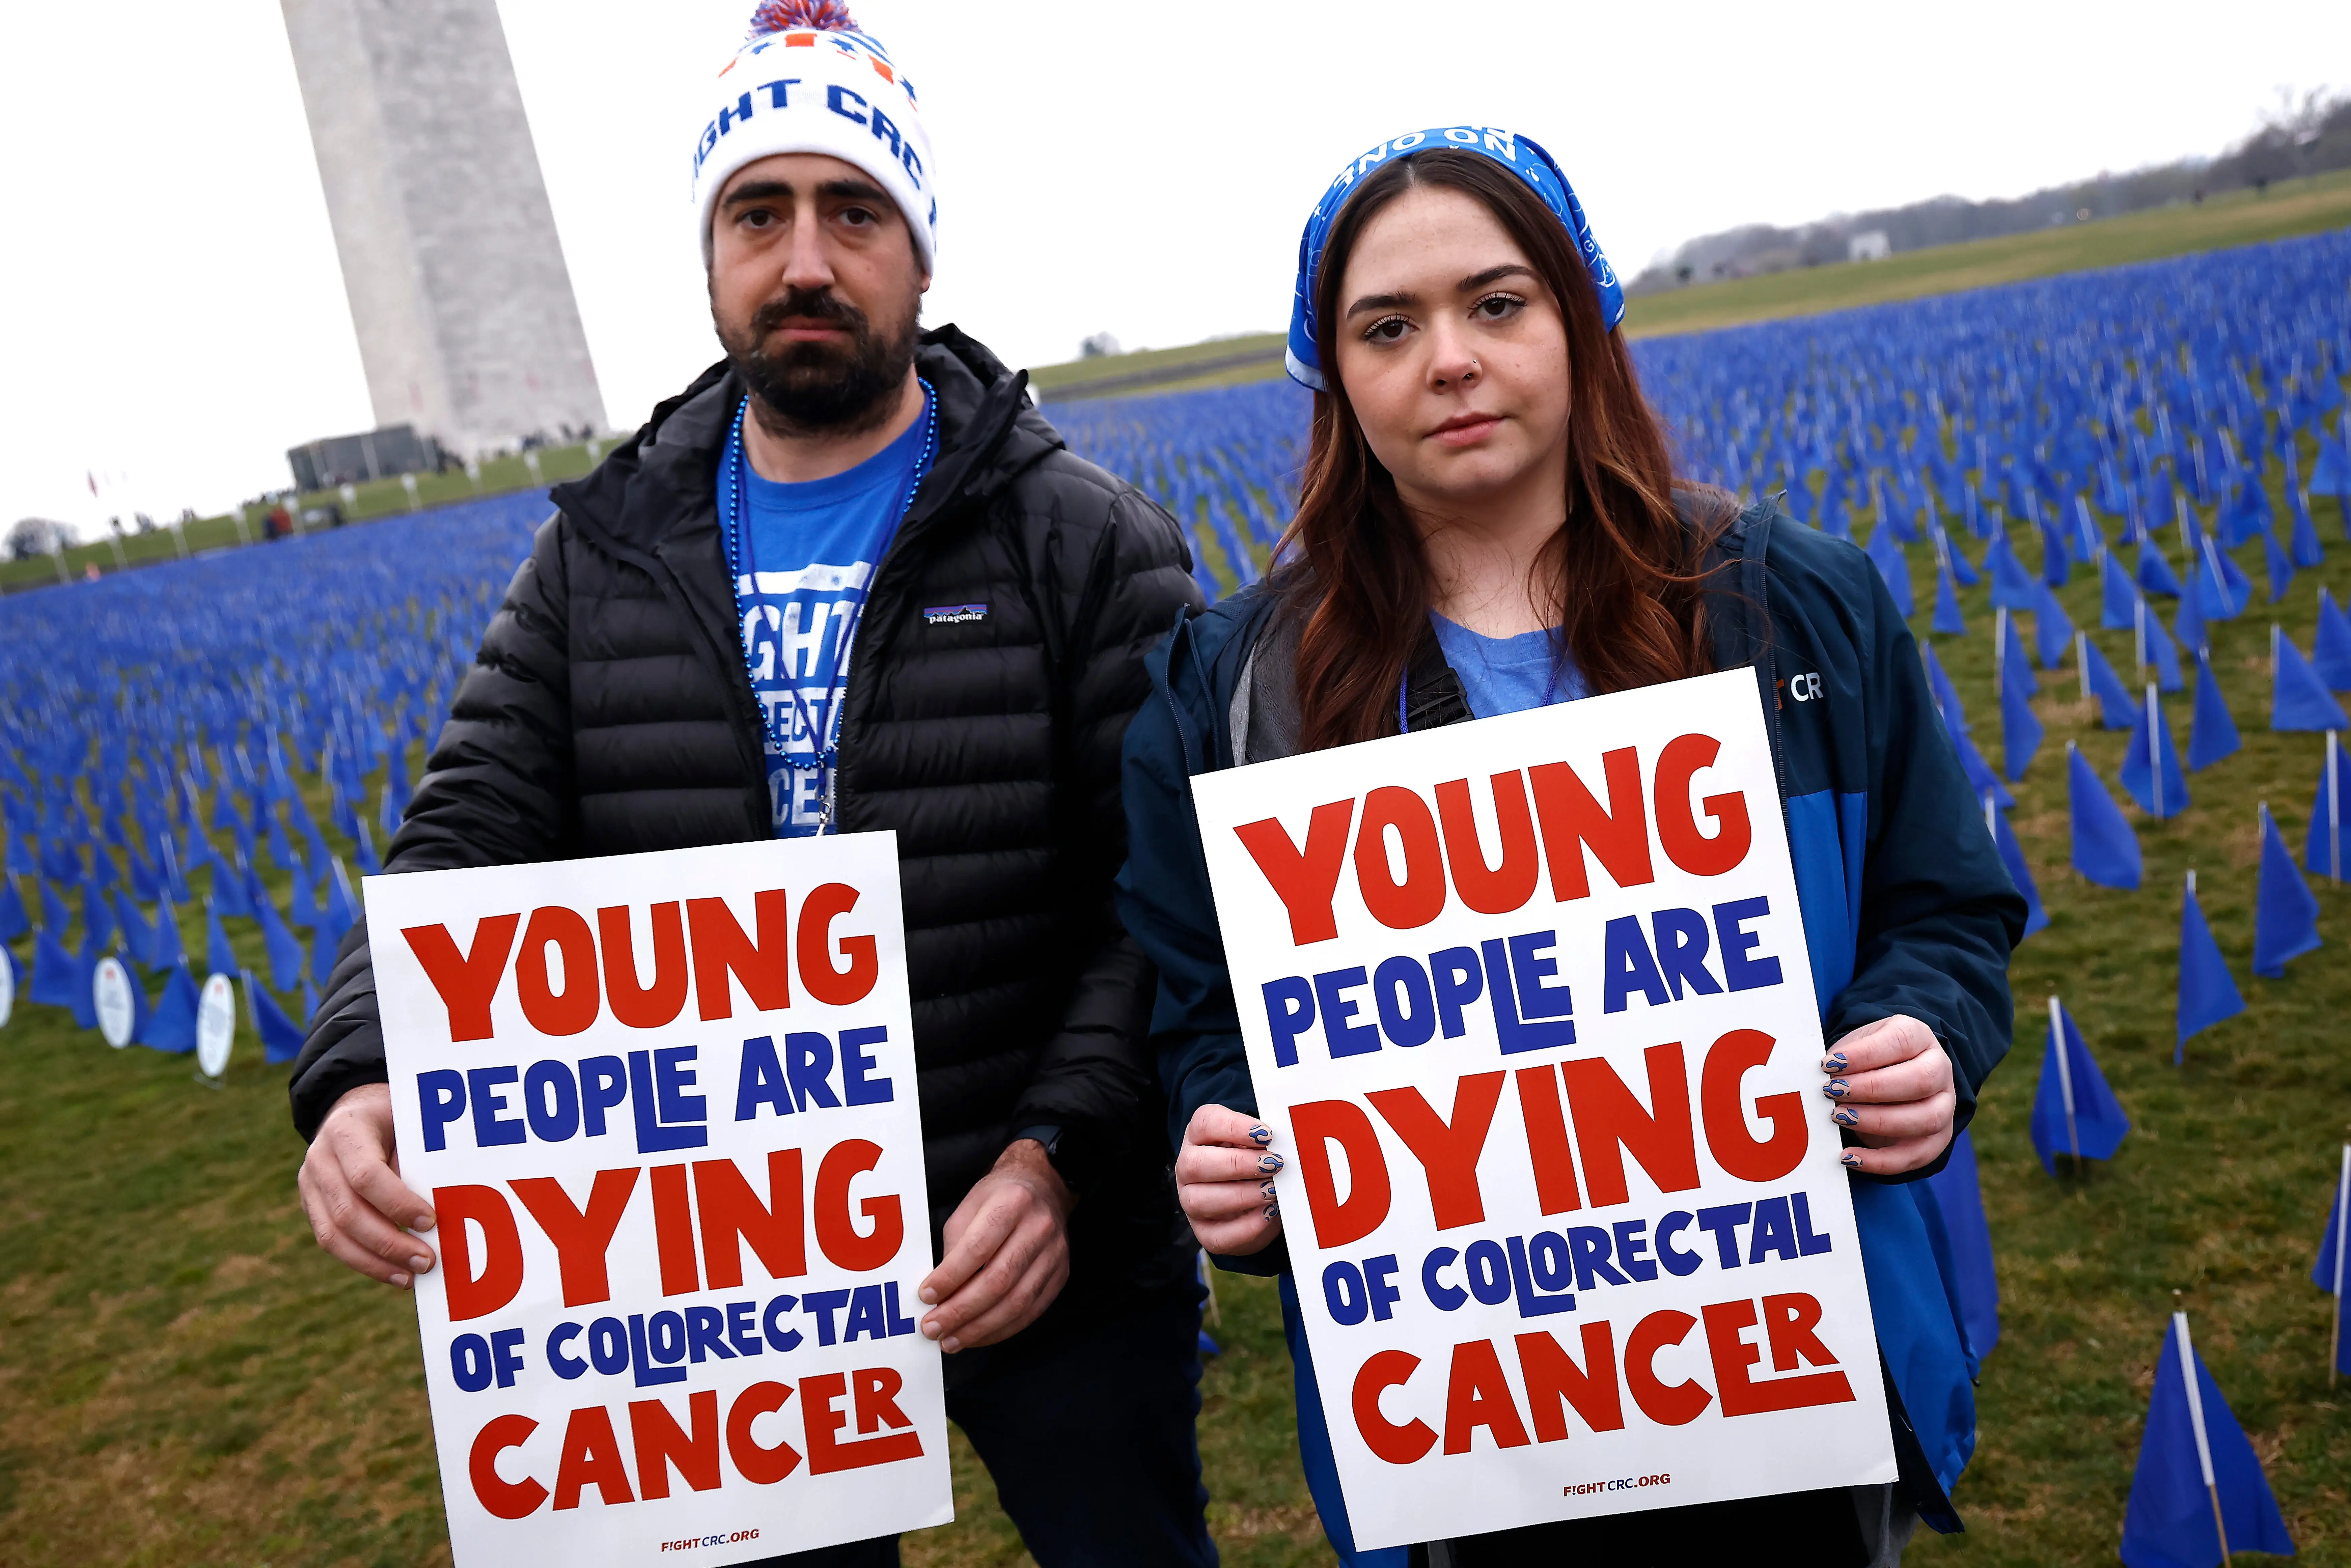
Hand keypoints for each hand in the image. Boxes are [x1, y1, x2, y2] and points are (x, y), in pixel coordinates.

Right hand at [297, 1082, 437, 1286]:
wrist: (357, 1110)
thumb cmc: (395, 1118)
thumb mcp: (409, 1124)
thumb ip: (416, 1160)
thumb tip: (435, 1216)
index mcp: (345, 1131)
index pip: (366, 1175)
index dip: (398, 1203)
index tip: (431, 1221)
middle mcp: (319, 1159)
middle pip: (348, 1213)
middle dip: (389, 1244)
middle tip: (427, 1262)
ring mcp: (310, 1185)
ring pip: (333, 1236)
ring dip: (374, 1263)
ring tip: (410, 1278)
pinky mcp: (312, 1207)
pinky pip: (332, 1242)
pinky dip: (363, 1262)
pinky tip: (393, 1273)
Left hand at [916, 1140, 1074, 1352]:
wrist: (1042, 1188)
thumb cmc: (998, 1199)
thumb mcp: (969, 1209)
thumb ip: (954, 1248)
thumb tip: (937, 1295)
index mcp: (1012, 1202)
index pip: (978, 1247)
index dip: (950, 1276)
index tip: (925, 1296)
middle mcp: (1039, 1227)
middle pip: (999, 1280)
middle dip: (961, 1311)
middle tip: (933, 1328)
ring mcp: (1054, 1254)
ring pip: (1016, 1302)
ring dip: (979, 1328)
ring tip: (951, 1340)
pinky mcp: (1060, 1275)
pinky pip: (1030, 1311)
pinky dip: (1001, 1329)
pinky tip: (977, 1336)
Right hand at [1175, 1104, 1283, 1255]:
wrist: (1252, 1204)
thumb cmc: (1254, 1165)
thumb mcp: (1258, 1146)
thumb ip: (1265, 1142)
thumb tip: (1287, 1144)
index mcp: (1198, 1136)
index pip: (1204, 1122)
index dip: (1234, 1127)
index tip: (1266, 1134)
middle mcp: (1187, 1168)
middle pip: (1196, 1163)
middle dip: (1238, 1164)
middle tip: (1273, 1164)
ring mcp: (1190, 1201)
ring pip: (1199, 1200)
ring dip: (1241, 1195)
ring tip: (1272, 1191)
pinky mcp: (1204, 1232)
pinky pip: (1217, 1236)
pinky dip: (1246, 1226)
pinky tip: (1268, 1214)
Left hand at [1822, 1015, 1956, 1175]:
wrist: (1892, 1075)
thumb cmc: (1869, 1058)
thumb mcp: (1855, 1045)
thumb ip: (1843, 1057)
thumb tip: (1820, 1076)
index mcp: (1918, 1036)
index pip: (1901, 1041)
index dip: (1864, 1054)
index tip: (1829, 1064)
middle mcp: (1939, 1069)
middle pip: (1919, 1080)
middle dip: (1872, 1089)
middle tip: (1833, 1092)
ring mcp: (1944, 1105)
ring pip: (1925, 1118)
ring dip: (1878, 1122)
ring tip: (1839, 1117)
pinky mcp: (1938, 1137)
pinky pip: (1917, 1155)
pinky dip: (1881, 1161)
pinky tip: (1849, 1156)